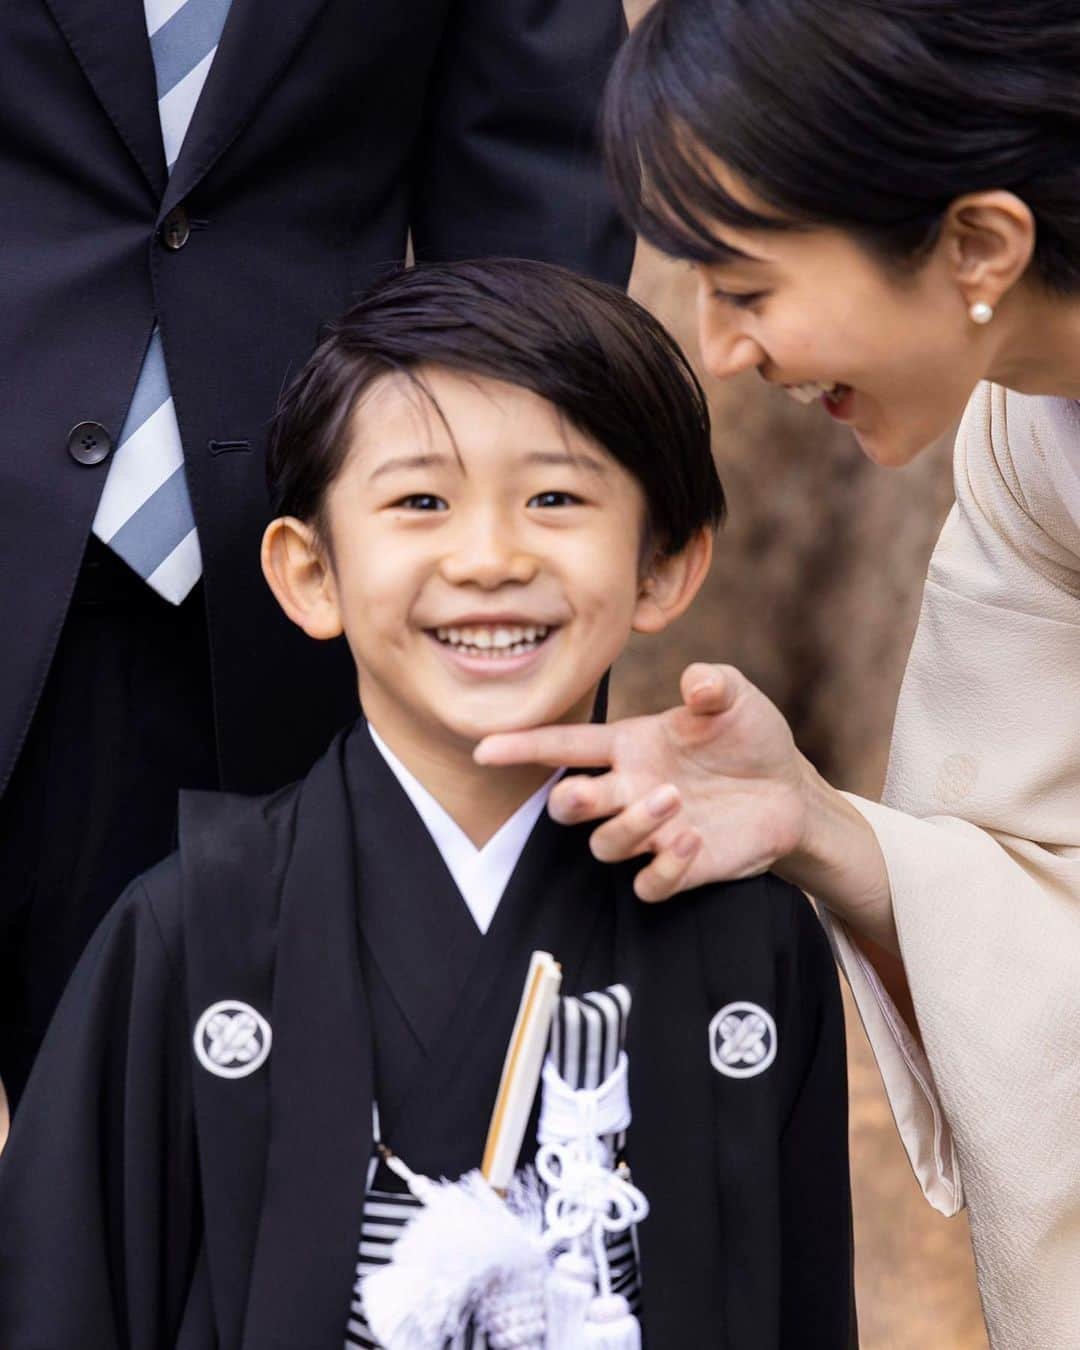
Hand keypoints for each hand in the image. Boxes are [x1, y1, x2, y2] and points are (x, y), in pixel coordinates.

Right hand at [475, 663, 810, 900]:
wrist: (790, 790)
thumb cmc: (749, 737)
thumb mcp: (735, 697)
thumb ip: (714, 682)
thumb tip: (696, 682)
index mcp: (628, 746)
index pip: (564, 746)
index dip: (524, 747)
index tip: (486, 748)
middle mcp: (628, 790)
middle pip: (569, 805)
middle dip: (571, 800)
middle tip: (594, 791)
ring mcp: (650, 833)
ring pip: (605, 844)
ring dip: (630, 825)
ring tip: (673, 802)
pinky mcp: (677, 868)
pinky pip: (647, 885)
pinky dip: (663, 868)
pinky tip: (692, 840)